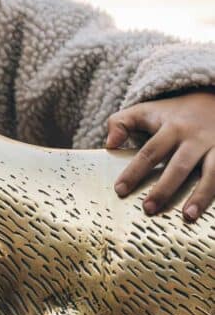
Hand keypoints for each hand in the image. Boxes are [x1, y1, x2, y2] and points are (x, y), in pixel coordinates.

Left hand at [106, 91, 214, 220]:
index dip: (134, 172)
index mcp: (171, 128)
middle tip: (148, 209)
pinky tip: (211, 211)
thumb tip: (110, 144)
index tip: (120, 190)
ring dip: (201, 195)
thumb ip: (122, 123)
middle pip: (178, 166)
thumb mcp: (146, 110)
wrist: (213, 98)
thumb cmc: (173, 113)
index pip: (149, 153)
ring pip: (211, 172)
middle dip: (164, 189)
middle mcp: (194, 138)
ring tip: (188, 216)